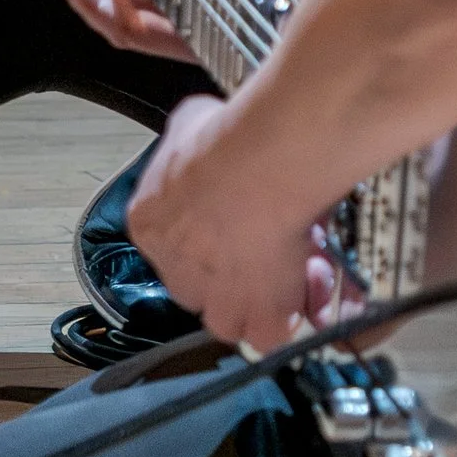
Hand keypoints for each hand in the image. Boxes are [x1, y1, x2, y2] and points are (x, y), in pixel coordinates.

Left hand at [128, 92, 343, 351]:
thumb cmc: (229, 137)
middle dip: (227, 277)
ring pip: (229, 319)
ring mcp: (214, 299)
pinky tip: (306, 290)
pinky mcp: (255, 319)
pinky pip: (269, 336)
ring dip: (257, 303)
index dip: (205, 242)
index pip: (171, 245)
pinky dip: (289, 318)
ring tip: (292, 275)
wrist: (260, 167)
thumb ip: (191, 141)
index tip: (231, 231)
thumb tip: (200, 133)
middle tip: (264, 255)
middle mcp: (175, 267)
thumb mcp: (192, 120)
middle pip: (195, 288)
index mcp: (150, 223)